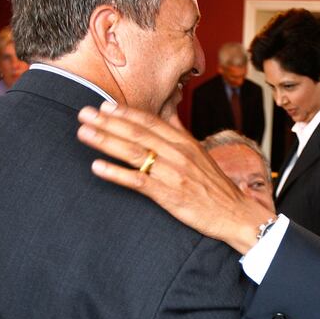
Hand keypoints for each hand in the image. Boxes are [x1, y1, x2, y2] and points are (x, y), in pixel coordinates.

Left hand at [76, 102, 274, 253]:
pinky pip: (138, 181)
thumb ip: (180, 131)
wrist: (235, 213)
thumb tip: (168, 110)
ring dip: (106, 141)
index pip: (151, 122)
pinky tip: (97, 167)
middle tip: (84, 113)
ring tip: (84, 133)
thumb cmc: (215, 186)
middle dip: (108, 122)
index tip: (105, 105)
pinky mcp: (169, 194)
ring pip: (135, 153)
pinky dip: (117, 173)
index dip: (126, 113)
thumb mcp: (200, 153)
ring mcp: (173, 174)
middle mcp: (178, 154)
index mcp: (185, 142)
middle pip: (138, 133)